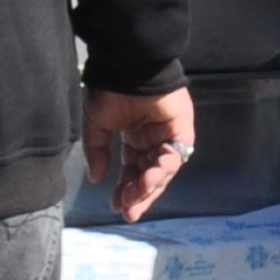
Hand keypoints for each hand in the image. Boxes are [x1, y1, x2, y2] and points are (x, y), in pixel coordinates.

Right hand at [85, 85, 196, 222]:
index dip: (125, 190)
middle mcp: (153, 139)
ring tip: (138, 194)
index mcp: (134, 138)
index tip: (116, 207)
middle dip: (140, 194)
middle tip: (129, 212)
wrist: (127, 68)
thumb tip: (96, 179)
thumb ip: (98, 152)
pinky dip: (165, 166)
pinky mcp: (182, 127)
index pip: (132, 171)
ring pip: (164, 168)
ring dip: (152, 184)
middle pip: (150, 175)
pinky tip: (151, 176)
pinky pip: (177, 153)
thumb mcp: (97, 126)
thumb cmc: (110, 92)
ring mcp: (169, 134)